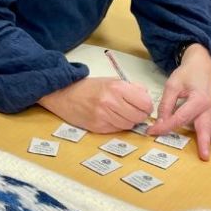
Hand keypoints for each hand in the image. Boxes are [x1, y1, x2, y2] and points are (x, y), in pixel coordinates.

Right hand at [39, 77, 153, 133]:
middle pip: (139, 117)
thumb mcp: (112, 80)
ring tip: (119, 114)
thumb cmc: (89, 87)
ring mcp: (103, 116)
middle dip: (139, 115)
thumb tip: (146, 98)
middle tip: (132, 111)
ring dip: (128, 121)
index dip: (146, 106)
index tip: (143, 106)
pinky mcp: (97, 127)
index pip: (145, 103)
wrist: (64, 94)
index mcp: (117, 87)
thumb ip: (131, 88)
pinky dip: (117, 125)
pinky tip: (109, 118)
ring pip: (129, 125)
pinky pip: (117, 130)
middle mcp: (111, 102)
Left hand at [148, 44, 210, 161]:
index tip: (153, 132)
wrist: (201, 64)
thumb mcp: (172, 85)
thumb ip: (167, 104)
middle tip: (205, 156)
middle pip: (204, 127)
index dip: (166, 126)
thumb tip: (161, 122)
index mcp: (197, 100)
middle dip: (204, 142)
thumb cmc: (187, 73)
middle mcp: (208, 107)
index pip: (180, 118)